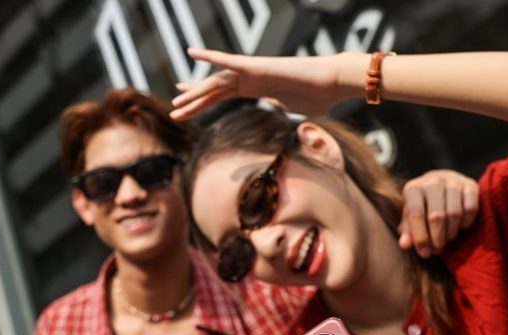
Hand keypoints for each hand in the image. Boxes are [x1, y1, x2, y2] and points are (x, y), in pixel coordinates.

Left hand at [172, 49, 359, 120]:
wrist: (334, 84)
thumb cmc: (320, 96)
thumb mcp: (293, 107)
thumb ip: (279, 105)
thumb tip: (276, 106)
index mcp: (258, 89)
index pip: (225, 94)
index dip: (205, 101)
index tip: (188, 106)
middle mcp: (252, 78)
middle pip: (216, 89)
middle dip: (194, 100)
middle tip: (174, 109)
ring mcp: (253, 71)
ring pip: (218, 82)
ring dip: (196, 93)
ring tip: (176, 103)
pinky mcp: (258, 66)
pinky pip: (230, 60)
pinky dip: (212, 56)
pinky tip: (193, 52)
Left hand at [399, 169, 478, 256]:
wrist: (441, 184)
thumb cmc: (423, 205)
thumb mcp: (410, 217)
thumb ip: (407, 231)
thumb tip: (405, 245)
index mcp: (414, 188)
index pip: (416, 214)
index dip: (420, 237)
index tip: (424, 253)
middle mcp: (433, 181)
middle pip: (437, 216)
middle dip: (437, 238)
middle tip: (437, 250)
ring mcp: (453, 181)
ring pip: (455, 213)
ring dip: (451, 232)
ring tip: (447, 239)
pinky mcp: (471, 185)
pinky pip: (471, 209)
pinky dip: (466, 223)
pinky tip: (460, 227)